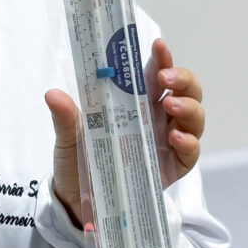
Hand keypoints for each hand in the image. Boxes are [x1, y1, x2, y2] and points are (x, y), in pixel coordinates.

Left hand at [45, 38, 204, 226]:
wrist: (78, 201)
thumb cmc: (78, 161)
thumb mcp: (68, 137)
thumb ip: (65, 117)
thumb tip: (53, 95)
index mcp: (136, 102)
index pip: (157, 73)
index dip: (162, 58)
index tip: (158, 46)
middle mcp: (157, 118)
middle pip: (186, 90)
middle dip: (183, 79)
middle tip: (165, 79)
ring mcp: (168, 142)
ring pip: (195, 117)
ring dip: (188, 107)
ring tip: (171, 106)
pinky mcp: (173, 167)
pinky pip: (191, 152)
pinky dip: (189, 142)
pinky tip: (175, 138)